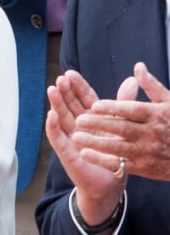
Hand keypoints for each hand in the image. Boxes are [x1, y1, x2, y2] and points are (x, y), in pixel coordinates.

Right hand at [46, 71, 125, 223]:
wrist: (112, 182)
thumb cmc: (114, 153)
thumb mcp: (120, 124)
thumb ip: (121, 103)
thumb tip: (131, 80)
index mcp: (91, 117)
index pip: (82, 97)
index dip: (76, 85)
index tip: (70, 73)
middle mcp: (78, 125)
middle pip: (69, 104)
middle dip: (64, 91)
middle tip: (60, 79)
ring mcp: (70, 137)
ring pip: (61, 117)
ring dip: (55, 104)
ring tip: (52, 90)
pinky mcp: (67, 153)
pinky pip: (58, 139)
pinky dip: (53, 127)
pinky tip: (50, 115)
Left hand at [74, 62, 169, 180]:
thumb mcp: (169, 103)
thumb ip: (151, 86)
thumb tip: (138, 66)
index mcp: (156, 115)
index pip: (132, 111)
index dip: (113, 108)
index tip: (94, 105)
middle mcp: (151, 134)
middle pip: (122, 128)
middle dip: (99, 124)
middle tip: (78, 120)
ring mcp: (147, 152)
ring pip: (118, 147)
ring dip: (96, 143)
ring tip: (75, 136)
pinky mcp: (143, 168)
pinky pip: (120, 165)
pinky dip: (102, 160)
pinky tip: (84, 154)